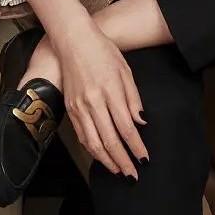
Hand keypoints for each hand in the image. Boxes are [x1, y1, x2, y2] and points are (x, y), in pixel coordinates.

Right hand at [50, 18, 147, 178]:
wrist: (73, 40)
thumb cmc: (102, 51)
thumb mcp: (125, 70)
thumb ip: (133, 98)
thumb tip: (140, 122)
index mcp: (109, 91)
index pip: (126, 128)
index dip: (136, 147)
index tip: (144, 159)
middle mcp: (92, 102)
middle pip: (109, 140)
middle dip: (122, 161)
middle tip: (132, 175)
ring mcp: (79, 106)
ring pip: (92, 143)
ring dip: (106, 161)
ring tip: (118, 171)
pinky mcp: (70, 107)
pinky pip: (81, 135)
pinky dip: (91, 149)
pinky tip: (101, 156)